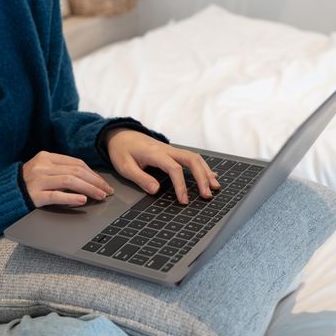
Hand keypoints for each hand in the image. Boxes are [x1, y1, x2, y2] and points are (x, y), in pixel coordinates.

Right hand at [22, 151, 113, 207]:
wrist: (0, 195)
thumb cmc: (26, 184)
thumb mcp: (43, 171)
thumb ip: (61, 171)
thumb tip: (89, 180)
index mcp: (46, 157)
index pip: (76, 163)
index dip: (94, 174)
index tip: (104, 183)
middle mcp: (42, 166)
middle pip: (76, 171)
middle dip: (95, 182)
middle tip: (107, 191)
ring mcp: (37, 180)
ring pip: (70, 181)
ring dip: (89, 189)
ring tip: (100, 196)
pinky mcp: (33, 195)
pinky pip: (56, 196)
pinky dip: (71, 198)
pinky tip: (82, 200)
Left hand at [105, 128, 220, 203]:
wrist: (121, 135)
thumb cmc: (121, 151)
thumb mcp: (124, 167)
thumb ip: (140, 178)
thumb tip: (156, 190)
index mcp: (155, 153)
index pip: (174, 169)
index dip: (181, 185)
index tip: (184, 201)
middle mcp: (167, 149)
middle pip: (191, 160)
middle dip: (202, 177)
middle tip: (207, 195)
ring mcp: (171, 150)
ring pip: (194, 158)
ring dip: (206, 172)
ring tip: (214, 187)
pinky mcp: (173, 152)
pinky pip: (191, 158)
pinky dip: (203, 167)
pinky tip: (211, 176)